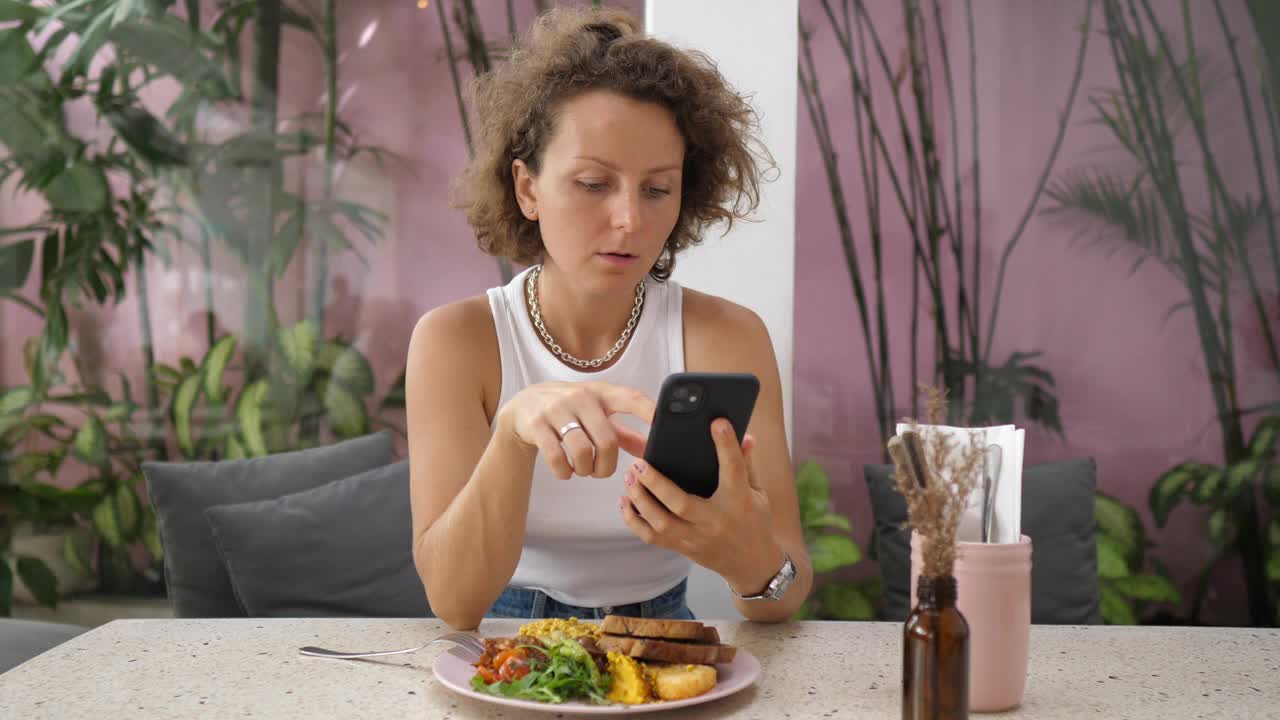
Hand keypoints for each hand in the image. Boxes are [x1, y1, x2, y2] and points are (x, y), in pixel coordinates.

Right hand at [496, 381, 654, 479]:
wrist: (523, 405)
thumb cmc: (570, 411)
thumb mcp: (597, 415)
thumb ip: (625, 434)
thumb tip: (651, 452)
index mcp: (602, 393)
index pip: (631, 398)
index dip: (649, 412)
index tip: (663, 427)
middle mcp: (581, 397)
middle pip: (607, 440)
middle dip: (607, 465)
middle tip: (601, 470)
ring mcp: (557, 409)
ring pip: (582, 451)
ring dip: (585, 470)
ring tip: (582, 469)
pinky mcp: (537, 425)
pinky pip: (556, 457)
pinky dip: (564, 472)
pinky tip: (566, 471)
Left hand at [619, 419, 783, 594]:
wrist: (753, 564)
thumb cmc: (755, 522)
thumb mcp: (758, 492)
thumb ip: (747, 464)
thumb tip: (745, 436)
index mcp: (739, 502)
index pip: (733, 470)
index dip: (726, 445)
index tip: (716, 424)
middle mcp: (715, 521)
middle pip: (681, 504)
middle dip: (656, 483)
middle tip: (639, 464)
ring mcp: (696, 537)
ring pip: (661, 523)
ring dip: (640, 500)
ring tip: (629, 478)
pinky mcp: (683, 547)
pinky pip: (652, 537)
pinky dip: (634, 520)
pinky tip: (625, 502)